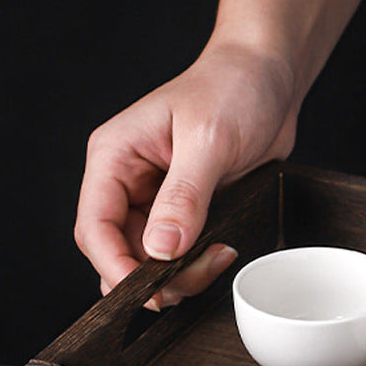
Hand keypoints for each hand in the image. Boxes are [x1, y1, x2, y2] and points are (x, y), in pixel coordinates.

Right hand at [75, 42, 298, 306]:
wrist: (270, 75)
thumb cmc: (235, 87)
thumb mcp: (209, 139)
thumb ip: (185, 196)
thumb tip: (162, 248)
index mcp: (115, 156)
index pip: (95, 226)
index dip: (115, 265)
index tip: (148, 291)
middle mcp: (129, 180)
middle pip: (121, 251)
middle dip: (156, 275)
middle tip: (201, 272)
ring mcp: (158, 197)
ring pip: (151, 259)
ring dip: (182, 273)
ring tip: (221, 255)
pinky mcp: (188, 207)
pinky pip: (180, 252)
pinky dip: (198, 262)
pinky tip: (225, 249)